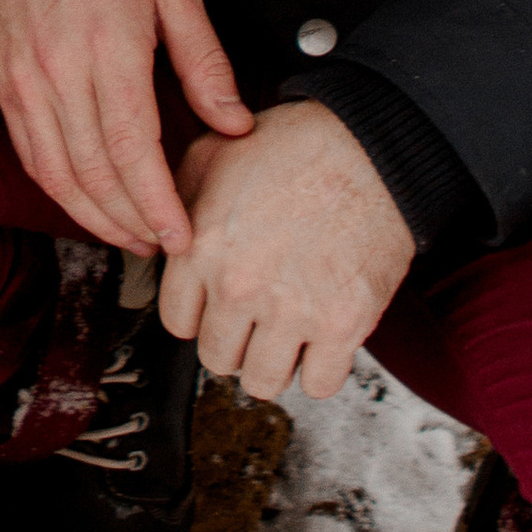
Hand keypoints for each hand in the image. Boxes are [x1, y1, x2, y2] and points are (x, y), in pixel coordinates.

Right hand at [0, 0, 251, 256]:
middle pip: (94, 172)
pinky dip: (57, 188)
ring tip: (130, 236)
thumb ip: (205, 63)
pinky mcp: (2, 80)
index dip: (157, 203)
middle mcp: (58, 68)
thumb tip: (234, 126)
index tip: (182, 235)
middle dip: (132, 222)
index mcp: (108, 44)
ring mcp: (23, 77)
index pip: (132, 148)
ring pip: (56, 173)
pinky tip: (87, 203)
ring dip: (94, 217)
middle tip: (163, 245)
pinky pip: (28, 152)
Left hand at [157, 100, 414, 398]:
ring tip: (286, 333)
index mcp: (202, 249)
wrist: (370, 146)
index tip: (218, 305)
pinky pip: (317, 384)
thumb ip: (177, 200)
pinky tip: (320, 341)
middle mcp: (240, 286)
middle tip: (255, 319)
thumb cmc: (296, 146)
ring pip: (261, 382)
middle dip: (235, 341)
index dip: (200, 313)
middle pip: (217, 358)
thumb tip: (161, 237)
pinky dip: (319, 370)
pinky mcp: (342, 325)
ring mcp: (291, 311)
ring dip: (273, 362)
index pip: (178, 323)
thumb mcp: (213, 153)